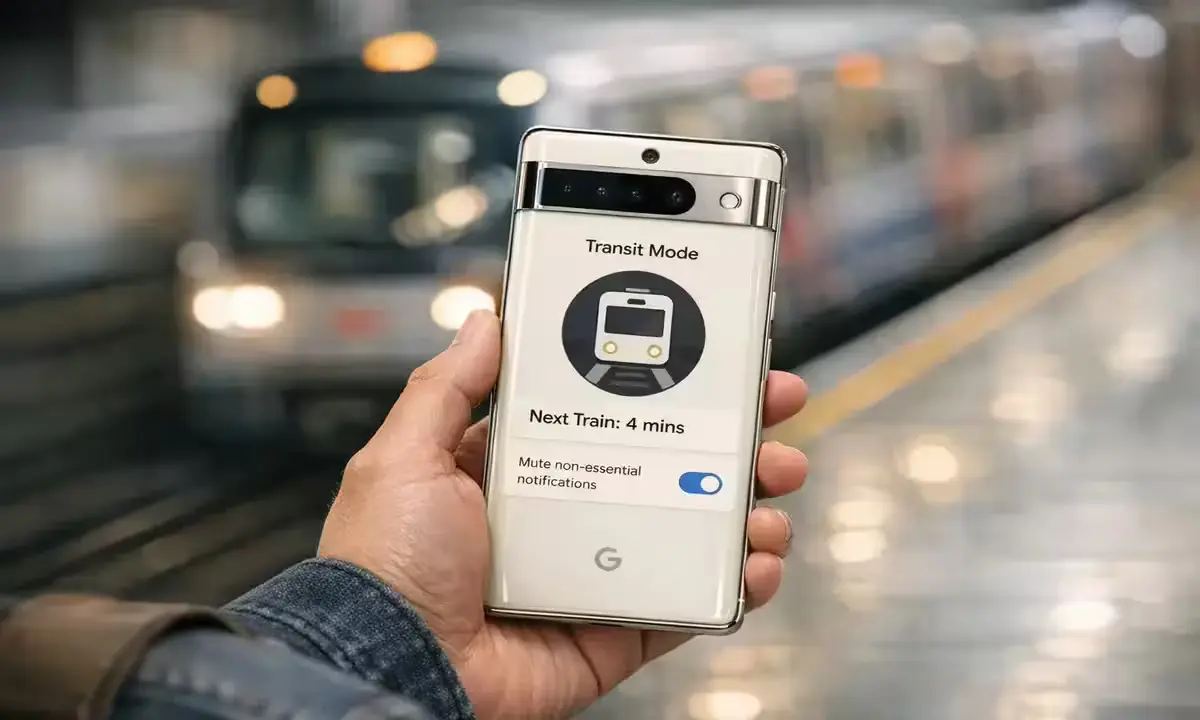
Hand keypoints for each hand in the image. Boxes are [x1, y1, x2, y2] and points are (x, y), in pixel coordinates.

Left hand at [319, 310, 808, 718]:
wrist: (392, 665)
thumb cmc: (385, 563)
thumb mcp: (406, 455)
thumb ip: (448, 387)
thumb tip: (485, 320)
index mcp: (517, 472)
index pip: (607, 413)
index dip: (660, 386)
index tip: (713, 360)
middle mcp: (562, 518)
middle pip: (666, 467)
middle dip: (729, 438)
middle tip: (774, 411)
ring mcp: (595, 574)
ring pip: (691, 532)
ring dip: (745, 506)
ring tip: (773, 485)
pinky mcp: (614, 632)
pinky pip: (688, 606)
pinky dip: (735, 585)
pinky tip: (759, 561)